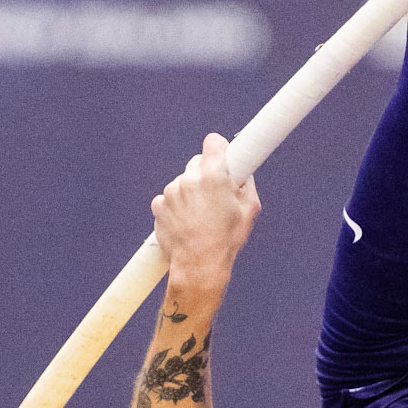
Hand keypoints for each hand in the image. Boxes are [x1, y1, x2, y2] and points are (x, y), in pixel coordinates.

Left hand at [151, 132, 260, 301]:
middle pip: (197, 162)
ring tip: (201, 215)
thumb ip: (246, 183)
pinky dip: (177, 205)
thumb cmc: (227, 239)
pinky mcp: (158, 204)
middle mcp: (189, 178)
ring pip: (183, 181)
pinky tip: (187, 222)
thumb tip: (243, 171)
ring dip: (191, 192)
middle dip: (206, 174)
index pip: (213, 142)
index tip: (222, 155)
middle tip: (215, 195)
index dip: (219, 148)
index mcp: (213, 175)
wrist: (199, 265)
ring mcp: (171, 191)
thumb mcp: (249, 209)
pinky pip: (170, 197)